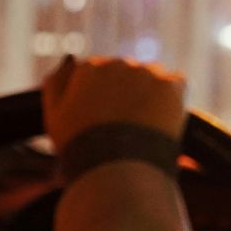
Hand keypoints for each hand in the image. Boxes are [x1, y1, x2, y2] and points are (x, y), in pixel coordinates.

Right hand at [42, 56, 186, 153]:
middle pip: (126, 75)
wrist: (117, 169)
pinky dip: (172, 100)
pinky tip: (162, 121)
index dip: (103, 100)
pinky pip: (176, 84)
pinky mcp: (171, 85)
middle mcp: (117, 63)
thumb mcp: (54, 118)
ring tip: (144, 128)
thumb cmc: (81, 148)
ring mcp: (146, 73)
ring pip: (151, 79)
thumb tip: (69, 61)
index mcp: (87, 69)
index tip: (104, 122)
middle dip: (127, 94)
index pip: (99, 75)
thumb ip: (55, 85)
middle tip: (127, 129)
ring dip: (150, 95)